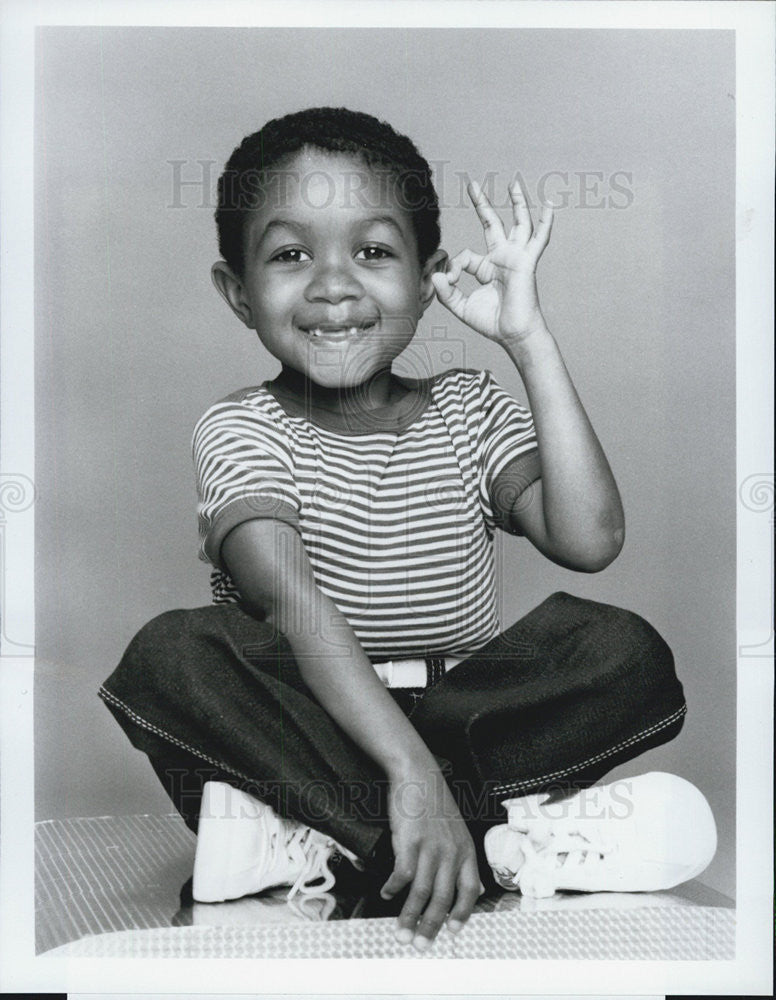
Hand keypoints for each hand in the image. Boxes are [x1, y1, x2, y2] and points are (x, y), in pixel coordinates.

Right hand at [380, 765, 483, 950]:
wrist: (418, 774)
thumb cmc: (434, 801)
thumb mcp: (458, 829)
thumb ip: (463, 858)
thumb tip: (475, 888)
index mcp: (466, 850)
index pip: (470, 890)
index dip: (462, 914)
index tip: (452, 933)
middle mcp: (451, 851)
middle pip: (443, 899)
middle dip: (431, 927)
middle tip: (421, 945)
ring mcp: (431, 847)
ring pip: (422, 892)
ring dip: (409, 916)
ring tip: (401, 932)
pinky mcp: (410, 840)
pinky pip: (402, 874)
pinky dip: (394, 888)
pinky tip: (387, 894)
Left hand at [432, 178, 553, 345]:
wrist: (513, 334)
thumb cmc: (492, 323)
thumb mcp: (461, 307)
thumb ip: (447, 292)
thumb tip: (436, 275)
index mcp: (487, 268)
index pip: (466, 255)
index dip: (454, 266)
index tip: (451, 280)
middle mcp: (502, 258)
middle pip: (492, 223)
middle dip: (482, 204)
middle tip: (473, 185)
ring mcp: (516, 257)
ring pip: (519, 223)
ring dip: (517, 203)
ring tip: (514, 183)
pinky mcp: (527, 261)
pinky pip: (539, 238)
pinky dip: (546, 222)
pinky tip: (551, 205)